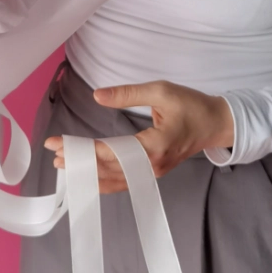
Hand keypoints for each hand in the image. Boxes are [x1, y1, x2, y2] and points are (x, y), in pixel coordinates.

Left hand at [44, 80, 233, 192]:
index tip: (59, 144)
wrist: (217, 123)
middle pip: (109, 169)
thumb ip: (128, 94)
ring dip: (89, 173)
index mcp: (154, 145)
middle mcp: (152, 165)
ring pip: (116, 180)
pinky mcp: (153, 172)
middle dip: (80, 163)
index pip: (111, 152)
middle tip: (54, 155)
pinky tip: (89, 176)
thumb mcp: (161, 91)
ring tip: (65, 166)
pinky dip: (104, 180)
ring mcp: (153, 172)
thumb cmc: (191, 105)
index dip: (83, 150)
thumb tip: (97, 95)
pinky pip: (125, 181)